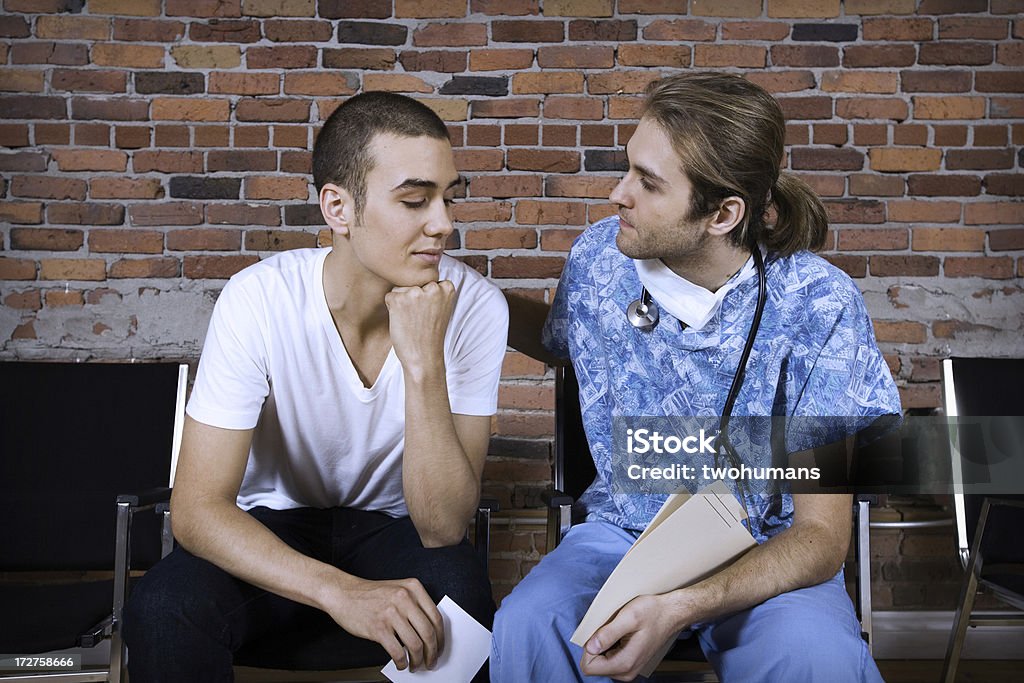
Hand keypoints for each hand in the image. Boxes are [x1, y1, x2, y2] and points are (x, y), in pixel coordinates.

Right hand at [323, 576, 443, 671]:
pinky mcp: (379, 628)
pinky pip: (397, 651)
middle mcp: (405, 598)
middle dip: (432, 652)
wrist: (343, 593)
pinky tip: (401, 663)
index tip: (439, 648)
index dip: (441, 637)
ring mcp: (391, 613)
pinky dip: (402, 662)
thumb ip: (414, 605)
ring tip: (416, 665)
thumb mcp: (397, 590)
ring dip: (418, 660)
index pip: (436, 617)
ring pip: (415, 644)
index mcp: (413, 588)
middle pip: (429, 632)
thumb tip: (429, 632)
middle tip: (431, 661)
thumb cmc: (369, 594)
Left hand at [385, 280, 455, 377]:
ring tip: (412, 320)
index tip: (430, 311)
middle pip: (414, 282)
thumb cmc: (431, 334)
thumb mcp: (441, 307)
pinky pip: (390, 296)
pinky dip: (392, 309)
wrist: (424, 356)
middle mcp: (433, 287)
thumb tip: (417, 273)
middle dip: (413, 297)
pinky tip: (403, 321)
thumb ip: (435, 291)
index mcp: (447, 287)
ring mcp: (415, 293)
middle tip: (420, 318)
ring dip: (402, 303)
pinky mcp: (398, 300)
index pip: (428, 280)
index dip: (425, 296)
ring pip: (401, 288)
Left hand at [580, 594, 683, 681]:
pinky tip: (621, 634)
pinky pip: (609, 659)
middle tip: (609, 629)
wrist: (671, 614)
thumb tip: (590, 647)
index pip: (589, 667)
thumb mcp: (629, 617)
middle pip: (593, 665)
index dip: (588, 648)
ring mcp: (628, 669)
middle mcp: (626, 671)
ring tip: (617, 630)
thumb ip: (608, 633)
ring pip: (600, 662)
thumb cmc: (653, 612)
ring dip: (603, 645)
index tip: (599, 633)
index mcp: (625, 663)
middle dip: (596, 646)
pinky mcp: (629, 663)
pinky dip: (610, 646)